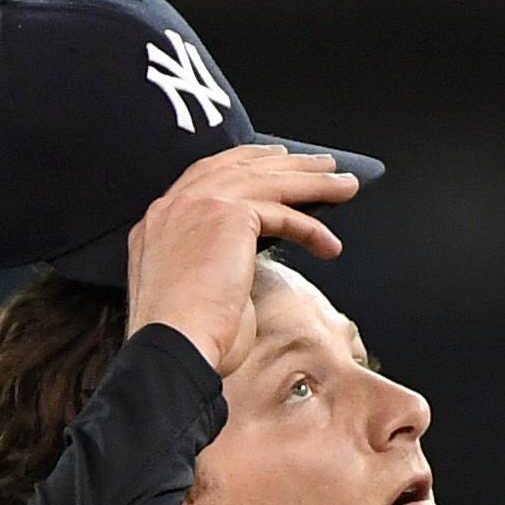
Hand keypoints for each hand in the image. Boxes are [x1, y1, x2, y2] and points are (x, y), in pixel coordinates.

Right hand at [123, 144, 358, 375]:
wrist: (173, 344)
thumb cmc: (182, 336)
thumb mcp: (188, 289)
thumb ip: (206, 263)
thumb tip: (239, 262)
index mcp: (160, 221)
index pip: (207, 174)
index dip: (245, 163)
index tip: (274, 161)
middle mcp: (175, 206)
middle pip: (241, 167)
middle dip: (287, 163)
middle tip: (320, 164)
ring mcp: (200, 205)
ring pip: (267, 181)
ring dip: (313, 182)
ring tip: (345, 185)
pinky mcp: (229, 216)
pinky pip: (282, 214)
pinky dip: (311, 229)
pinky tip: (329, 245)